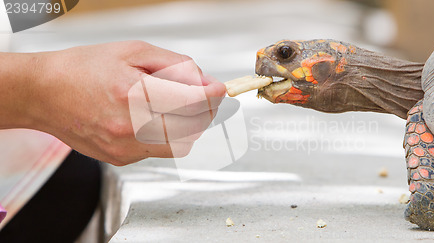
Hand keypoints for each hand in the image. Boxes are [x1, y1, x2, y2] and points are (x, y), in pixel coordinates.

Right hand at [18, 41, 225, 164]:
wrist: (44, 93)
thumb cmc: (85, 67)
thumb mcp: (133, 51)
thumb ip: (175, 66)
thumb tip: (205, 82)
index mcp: (133, 94)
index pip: (192, 102)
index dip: (212, 95)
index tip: (220, 89)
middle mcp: (130, 127)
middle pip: (192, 127)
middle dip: (205, 110)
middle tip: (203, 96)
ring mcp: (125, 147)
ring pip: (180, 144)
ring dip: (188, 125)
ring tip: (176, 105)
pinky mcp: (121, 159)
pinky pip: (159, 150)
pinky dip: (166, 134)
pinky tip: (152, 117)